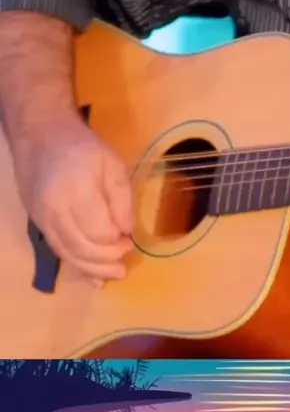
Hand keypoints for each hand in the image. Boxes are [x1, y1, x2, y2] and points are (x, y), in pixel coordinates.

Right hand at [12, 114, 133, 282]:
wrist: (41, 136)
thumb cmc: (82, 147)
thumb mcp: (112, 164)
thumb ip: (122, 199)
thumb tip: (127, 231)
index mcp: (77, 190)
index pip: (100, 232)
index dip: (117, 241)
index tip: (130, 239)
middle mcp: (55, 209)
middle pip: (82, 248)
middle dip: (107, 260)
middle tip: (126, 260)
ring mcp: (42, 218)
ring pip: (68, 254)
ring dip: (93, 269)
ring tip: (114, 274)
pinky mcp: (37, 223)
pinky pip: (57, 250)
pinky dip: (76, 265)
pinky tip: (92, 275)